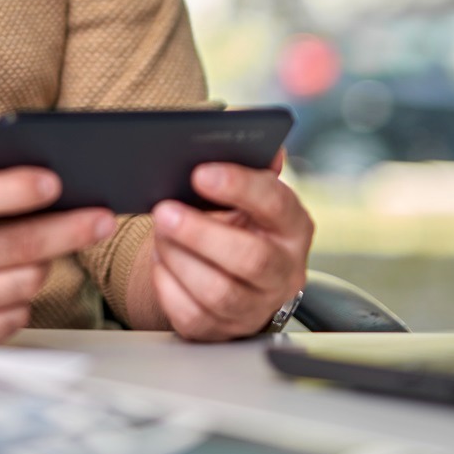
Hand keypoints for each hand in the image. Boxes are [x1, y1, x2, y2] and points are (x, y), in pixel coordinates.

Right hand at [0, 137, 117, 342]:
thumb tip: (2, 155)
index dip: (17, 189)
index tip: (55, 180)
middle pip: (14, 248)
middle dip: (66, 229)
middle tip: (100, 216)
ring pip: (23, 283)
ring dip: (45, 261)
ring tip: (52, 240)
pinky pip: (13, 316)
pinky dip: (22, 294)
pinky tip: (14, 275)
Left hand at [145, 154, 312, 340]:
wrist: (238, 275)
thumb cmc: (241, 222)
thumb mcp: (251, 191)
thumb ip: (246, 160)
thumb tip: (235, 122)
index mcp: (293, 227)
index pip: (276, 205)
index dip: (239, 187)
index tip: (200, 173)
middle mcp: (284, 271)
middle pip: (249, 258)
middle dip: (200, 232)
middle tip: (164, 209)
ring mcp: (256, 306)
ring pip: (217, 291)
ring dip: (179, 258)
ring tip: (160, 234)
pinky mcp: (222, 331)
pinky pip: (191, 315)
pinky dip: (168, 285)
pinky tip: (162, 262)